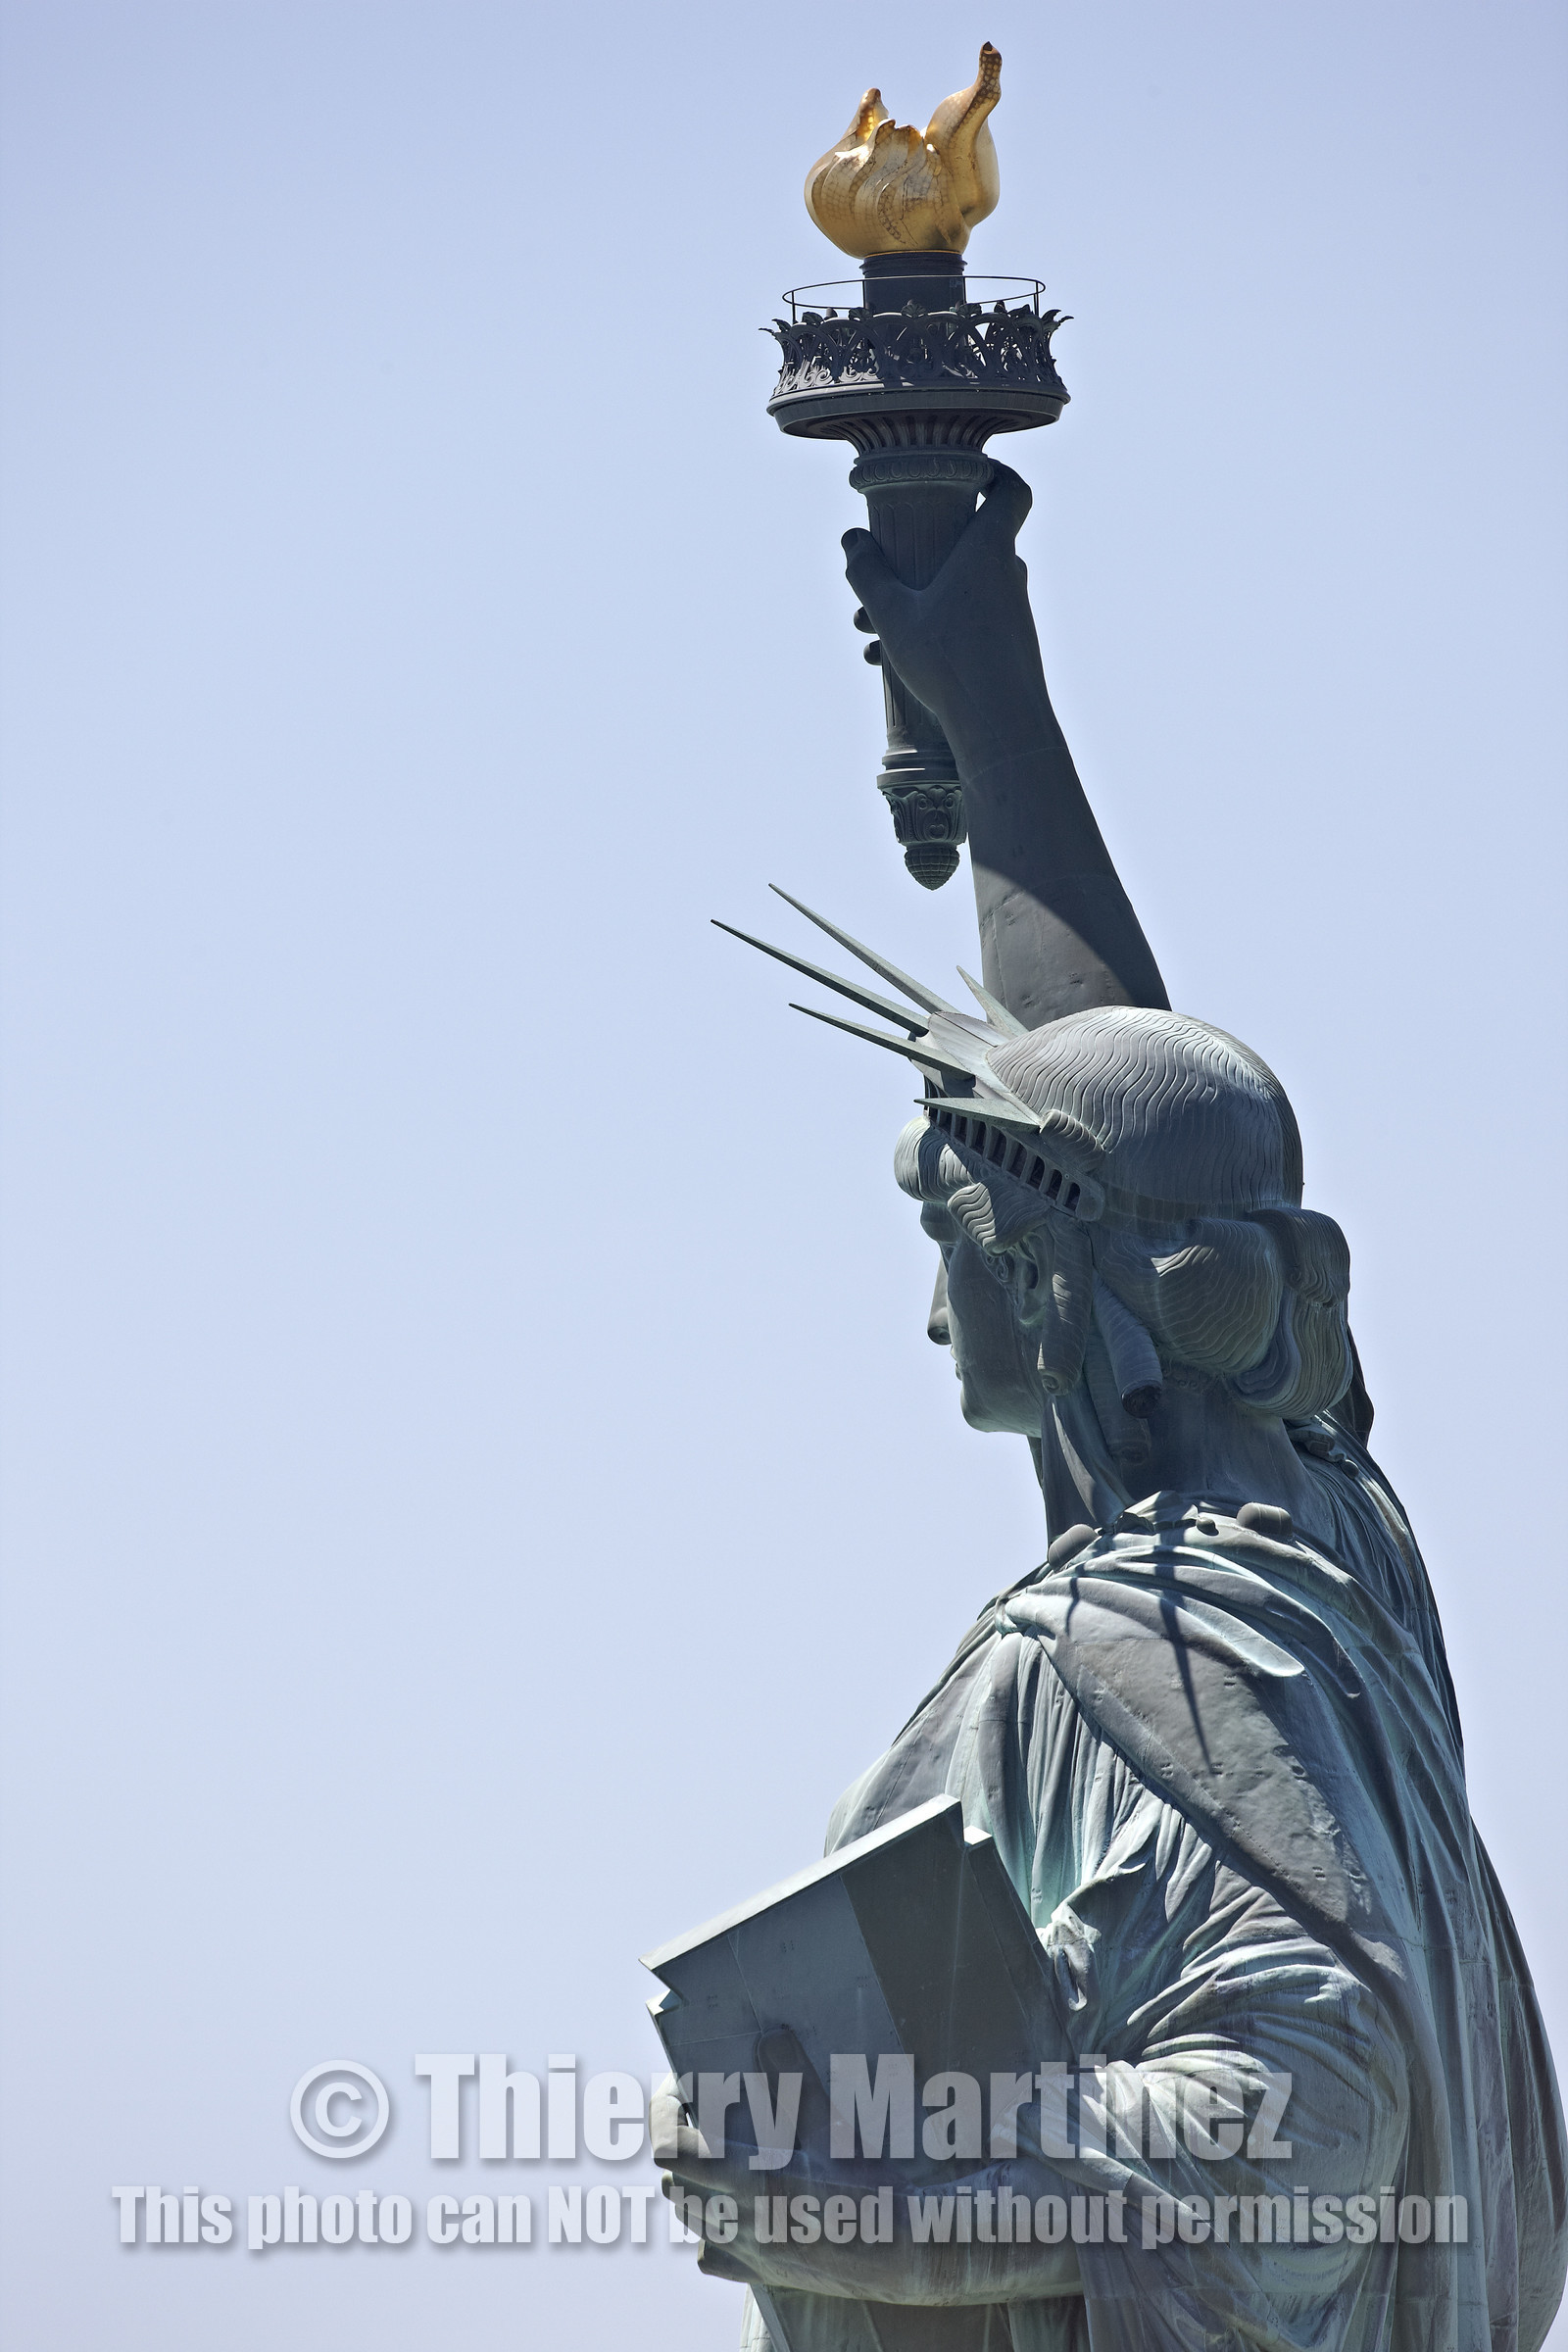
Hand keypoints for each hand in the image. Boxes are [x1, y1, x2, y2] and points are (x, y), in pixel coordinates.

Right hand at [843, 463, 1051, 781]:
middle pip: (970, 545)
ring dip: (918, 603)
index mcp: (989, 549)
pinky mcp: (1010, 648)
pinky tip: (892, 663)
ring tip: (869, 634)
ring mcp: (1013, 614)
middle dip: (922, 555)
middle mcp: (1009, 576)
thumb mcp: (894, 614)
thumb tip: (852, 539)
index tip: (965, 474)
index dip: (995, 473)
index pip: (1011, 491)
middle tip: (883, 576)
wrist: (1003, 727)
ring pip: (961, 591)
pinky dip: (934, 632)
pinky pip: (968, 625)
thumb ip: (869, 574)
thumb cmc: (951, 661)